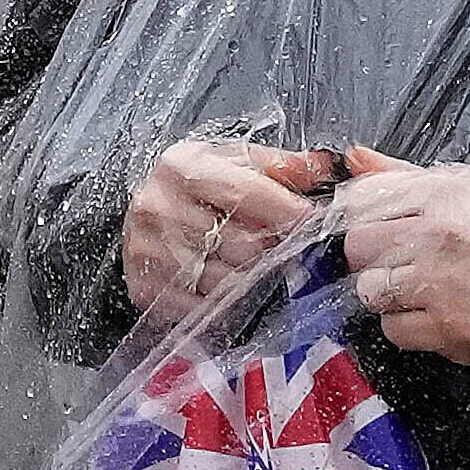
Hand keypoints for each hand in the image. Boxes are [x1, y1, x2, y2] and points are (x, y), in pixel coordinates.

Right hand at [124, 136, 338, 323]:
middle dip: (269, 251)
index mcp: (181, 167)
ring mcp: (147, 249)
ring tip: (255, 268)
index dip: (285, 211)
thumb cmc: (193, 188)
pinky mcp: (144, 286)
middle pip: (238, 244)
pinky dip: (224, 304)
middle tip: (280, 251)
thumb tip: (326, 168)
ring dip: (250, 280)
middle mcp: (158, 206)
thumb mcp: (232, 162)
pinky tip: (229, 288)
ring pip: (224, 280)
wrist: (143, 213)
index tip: (310, 221)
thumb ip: (281, 165)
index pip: (244, 193)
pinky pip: (202, 307)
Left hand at [334, 162, 469, 367]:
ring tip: (422, 291)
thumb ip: (404, 175)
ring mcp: (440, 284)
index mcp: (442, 197)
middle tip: (403, 264)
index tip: (381, 230)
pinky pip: (394, 328)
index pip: (363, 200)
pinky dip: (408, 327)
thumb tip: (355, 157)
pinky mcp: (447, 327)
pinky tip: (434, 315)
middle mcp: (438, 238)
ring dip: (389, 296)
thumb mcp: (468, 191)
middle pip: (358, 246)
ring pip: (370, 290)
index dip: (365, 218)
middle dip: (374, 258)